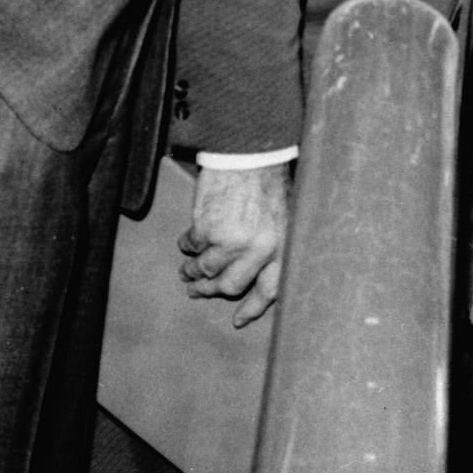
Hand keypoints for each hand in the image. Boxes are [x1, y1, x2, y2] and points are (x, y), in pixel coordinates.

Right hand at [179, 163, 290, 327]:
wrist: (249, 151)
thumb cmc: (269, 179)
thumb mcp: (284, 214)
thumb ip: (274, 244)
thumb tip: (257, 274)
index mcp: (282, 246)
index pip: (270, 290)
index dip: (253, 309)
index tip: (239, 321)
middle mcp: (258, 249)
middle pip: (230, 287)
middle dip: (211, 291)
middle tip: (198, 290)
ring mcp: (230, 242)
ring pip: (206, 271)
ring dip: (193, 272)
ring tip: (187, 270)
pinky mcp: (206, 230)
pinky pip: (192, 247)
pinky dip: (187, 246)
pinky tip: (187, 242)